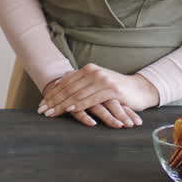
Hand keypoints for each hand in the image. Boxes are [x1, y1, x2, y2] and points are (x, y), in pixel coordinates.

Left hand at [37, 66, 156, 127]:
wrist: (140, 90)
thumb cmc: (116, 90)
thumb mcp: (96, 83)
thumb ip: (80, 83)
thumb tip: (60, 86)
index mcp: (88, 69)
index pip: (65, 83)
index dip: (52, 94)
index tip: (41, 104)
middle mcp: (94, 72)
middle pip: (68, 88)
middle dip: (53, 100)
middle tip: (42, 111)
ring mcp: (103, 80)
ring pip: (77, 94)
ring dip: (62, 104)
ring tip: (51, 112)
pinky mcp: (112, 90)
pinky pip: (91, 98)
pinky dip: (79, 104)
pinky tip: (69, 109)